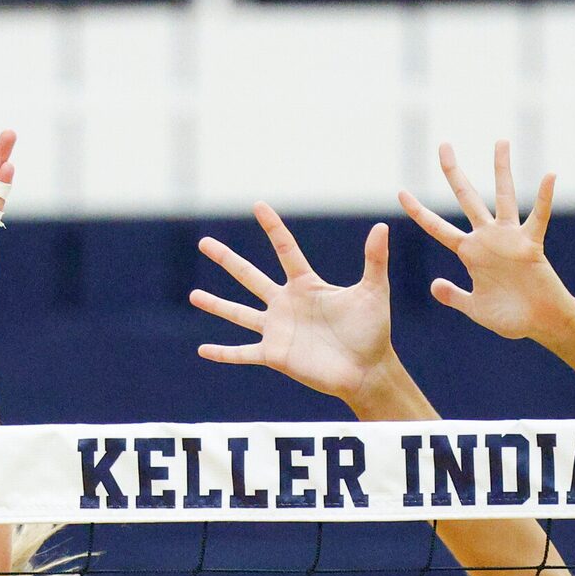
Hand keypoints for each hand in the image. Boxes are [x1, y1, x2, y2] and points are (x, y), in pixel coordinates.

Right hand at [190, 206, 399, 406]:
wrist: (367, 369)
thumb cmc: (373, 330)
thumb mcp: (373, 291)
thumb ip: (374, 260)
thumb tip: (382, 226)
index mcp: (306, 285)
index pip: (285, 250)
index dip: (272, 227)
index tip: (258, 206)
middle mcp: (286, 304)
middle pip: (249, 276)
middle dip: (226, 259)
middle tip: (204, 243)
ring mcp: (277, 330)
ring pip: (239, 313)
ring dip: (216, 305)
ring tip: (193, 295)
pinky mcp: (274, 355)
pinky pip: (242, 353)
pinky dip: (223, 353)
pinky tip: (202, 350)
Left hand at [396, 141, 567, 343]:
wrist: (540, 324)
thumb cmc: (510, 316)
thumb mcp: (473, 307)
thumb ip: (454, 295)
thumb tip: (434, 285)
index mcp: (469, 252)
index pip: (437, 227)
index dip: (419, 211)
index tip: (400, 192)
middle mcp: (487, 238)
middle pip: (466, 198)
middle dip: (453, 172)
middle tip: (443, 145)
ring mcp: (509, 238)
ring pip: (503, 197)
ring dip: (501, 170)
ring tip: (500, 142)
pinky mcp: (530, 245)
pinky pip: (539, 217)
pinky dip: (545, 198)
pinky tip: (549, 175)